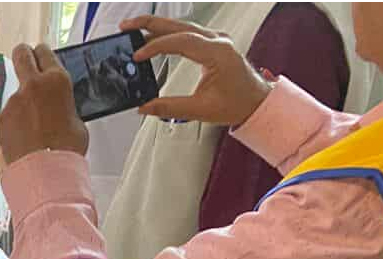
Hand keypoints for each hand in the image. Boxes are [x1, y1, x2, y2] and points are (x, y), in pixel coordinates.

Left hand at [0, 44, 89, 165]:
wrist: (45, 169)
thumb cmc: (65, 147)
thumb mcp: (76, 117)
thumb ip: (63, 103)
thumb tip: (59, 106)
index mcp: (56, 80)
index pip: (44, 51)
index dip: (42, 55)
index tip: (41, 58)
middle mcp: (33, 85)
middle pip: (22, 53)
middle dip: (23, 55)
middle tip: (26, 62)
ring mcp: (14, 100)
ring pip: (15, 91)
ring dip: (22, 100)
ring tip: (34, 124)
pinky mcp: (2, 118)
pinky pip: (9, 113)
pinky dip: (15, 121)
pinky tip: (25, 135)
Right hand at [122, 15, 272, 125]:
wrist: (255, 101)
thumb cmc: (237, 103)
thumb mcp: (201, 110)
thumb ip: (170, 107)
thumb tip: (144, 107)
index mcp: (218, 52)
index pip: (182, 41)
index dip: (156, 46)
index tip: (137, 56)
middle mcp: (217, 41)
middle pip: (179, 25)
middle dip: (150, 23)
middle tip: (126, 27)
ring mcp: (215, 39)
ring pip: (181, 26)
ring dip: (156, 26)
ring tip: (133, 30)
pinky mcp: (211, 43)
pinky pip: (186, 33)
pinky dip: (167, 34)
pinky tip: (152, 37)